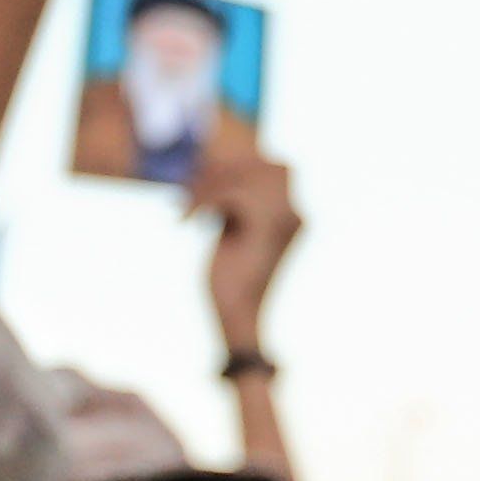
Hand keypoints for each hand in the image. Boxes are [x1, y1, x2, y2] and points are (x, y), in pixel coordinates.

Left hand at [187, 140, 303, 355]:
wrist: (236, 316)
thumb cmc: (231, 280)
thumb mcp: (233, 230)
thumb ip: (235, 201)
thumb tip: (217, 168)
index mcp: (291, 214)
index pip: (266, 166)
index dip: (232, 168)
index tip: (199, 185)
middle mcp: (294, 212)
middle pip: (256, 164)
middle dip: (218, 172)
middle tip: (188, 192)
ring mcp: (285, 217)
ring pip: (241, 175)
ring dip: (206, 187)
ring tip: (185, 206)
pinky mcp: (267, 225)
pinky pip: (231, 192)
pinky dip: (203, 202)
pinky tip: (186, 220)